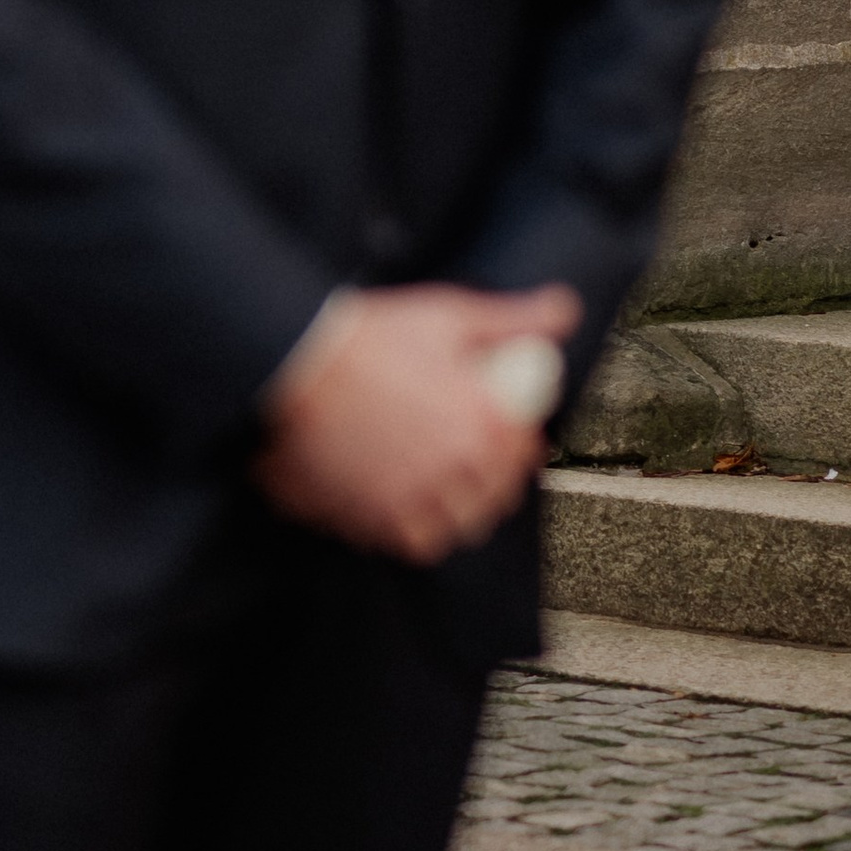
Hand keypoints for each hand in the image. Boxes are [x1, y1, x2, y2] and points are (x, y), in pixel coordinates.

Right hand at [255, 282, 581, 566]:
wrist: (288, 363)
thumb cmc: (364, 338)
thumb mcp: (445, 315)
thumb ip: (512, 319)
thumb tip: (562, 309)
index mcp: (482, 424)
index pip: (522, 453)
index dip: (517, 443)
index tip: (505, 433)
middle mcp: (452, 471)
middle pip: (490, 499)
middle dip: (488, 482)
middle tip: (470, 461)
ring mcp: (409, 501)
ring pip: (450, 528)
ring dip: (451, 511)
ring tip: (437, 488)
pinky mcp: (366, 519)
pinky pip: (401, 541)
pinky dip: (405, 527)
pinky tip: (397, 502)